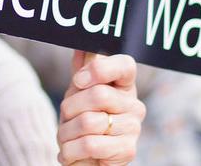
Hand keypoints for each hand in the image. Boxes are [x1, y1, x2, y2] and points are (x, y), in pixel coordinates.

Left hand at [57, 51, 145, 165]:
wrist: (85, 157)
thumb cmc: (83, 118)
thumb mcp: (78, 91)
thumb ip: (81, 68)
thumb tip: (80, 44)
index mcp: (124, 84)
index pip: (125, 65)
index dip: (99, 69)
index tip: (78, 80)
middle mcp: (134, 104)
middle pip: (98, 94)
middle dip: (70, 108)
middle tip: (66, 117)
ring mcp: (134, 128)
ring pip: (89, 121)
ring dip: (66, 132)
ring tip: (67, 137)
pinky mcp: (127, 151)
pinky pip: (91, 145)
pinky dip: (71, 150)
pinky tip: (71, 152)